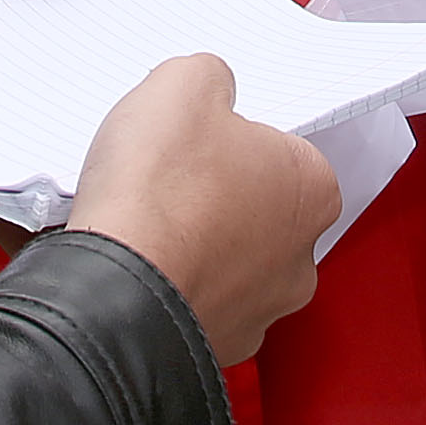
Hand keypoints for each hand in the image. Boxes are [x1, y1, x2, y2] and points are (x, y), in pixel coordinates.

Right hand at [66, 53, 339, 364]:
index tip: (193, 140)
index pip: (280, 150)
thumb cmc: (158, 193)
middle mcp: (300, 257)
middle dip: (216, 195)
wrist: (114, 293)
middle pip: (259, 207)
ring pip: (228, 260)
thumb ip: (211, 77)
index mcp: (312, 189)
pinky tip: (137, 263)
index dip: (230, 139)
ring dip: (193, 244)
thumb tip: (210, 88)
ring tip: (142, 224)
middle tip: (165, 179)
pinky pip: (194, 302)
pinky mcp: (217, 347)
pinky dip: (170, 285)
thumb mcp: (181, 84)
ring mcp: (260, 310)